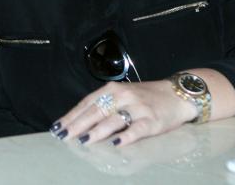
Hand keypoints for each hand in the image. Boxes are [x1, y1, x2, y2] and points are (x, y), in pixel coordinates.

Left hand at [52, 80, 197, 146]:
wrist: (176, 94)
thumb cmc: (144, 97)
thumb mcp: (121, 95)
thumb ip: (103, 105)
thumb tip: (79, 122)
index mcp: (112, 89)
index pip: (87, 103)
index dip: (72, 116)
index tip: (58, 128)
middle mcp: (123, 96)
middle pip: (96, 111)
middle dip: (78, 125)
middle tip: (64, 136)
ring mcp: (138, 107)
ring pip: (114, 119)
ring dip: (97, 131)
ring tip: (84, 140)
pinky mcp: (152, 120)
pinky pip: (137, 129)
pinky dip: (126, 136)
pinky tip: (115, 144)